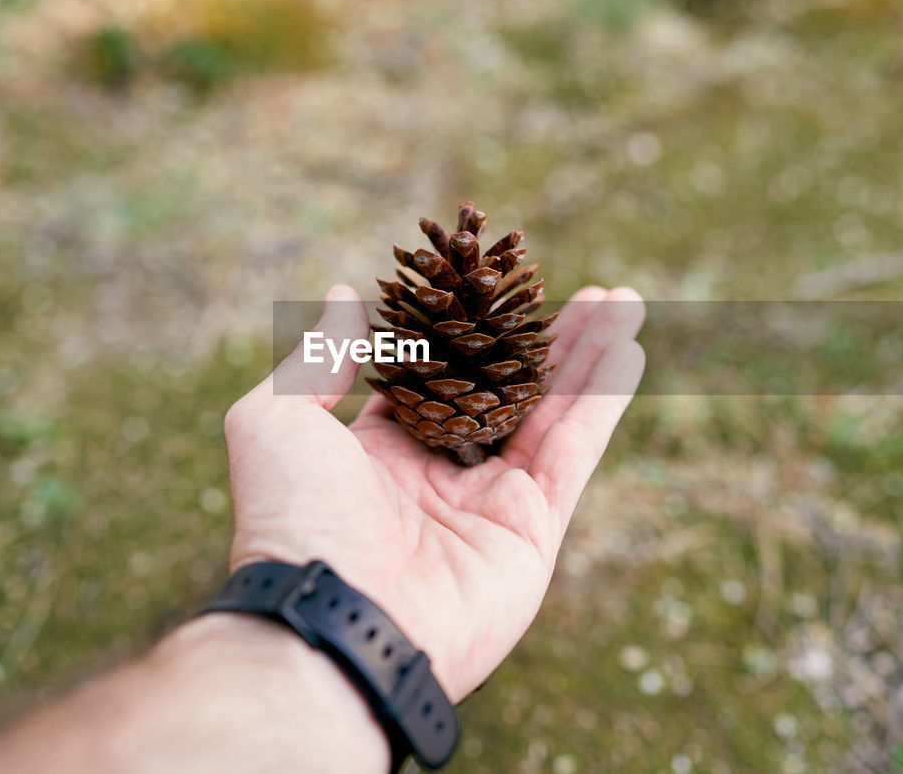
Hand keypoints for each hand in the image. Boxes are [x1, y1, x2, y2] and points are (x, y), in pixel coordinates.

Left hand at [222, 284, 644, 699]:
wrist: (337, 619)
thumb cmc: (295, 518)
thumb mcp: (276, 420)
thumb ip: (318, 357)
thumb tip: (344, 295)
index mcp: (381, 451)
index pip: (438, 376)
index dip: (469, 330)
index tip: (493, 283)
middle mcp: (441, 476)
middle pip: (506, 388)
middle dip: (544, 338)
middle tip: (583, 289)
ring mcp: (492, 504)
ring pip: (551, 412)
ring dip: (588, 356)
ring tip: (622, 299)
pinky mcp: (534, 530)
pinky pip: (574, 452)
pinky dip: (603, 400)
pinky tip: (627, 348)